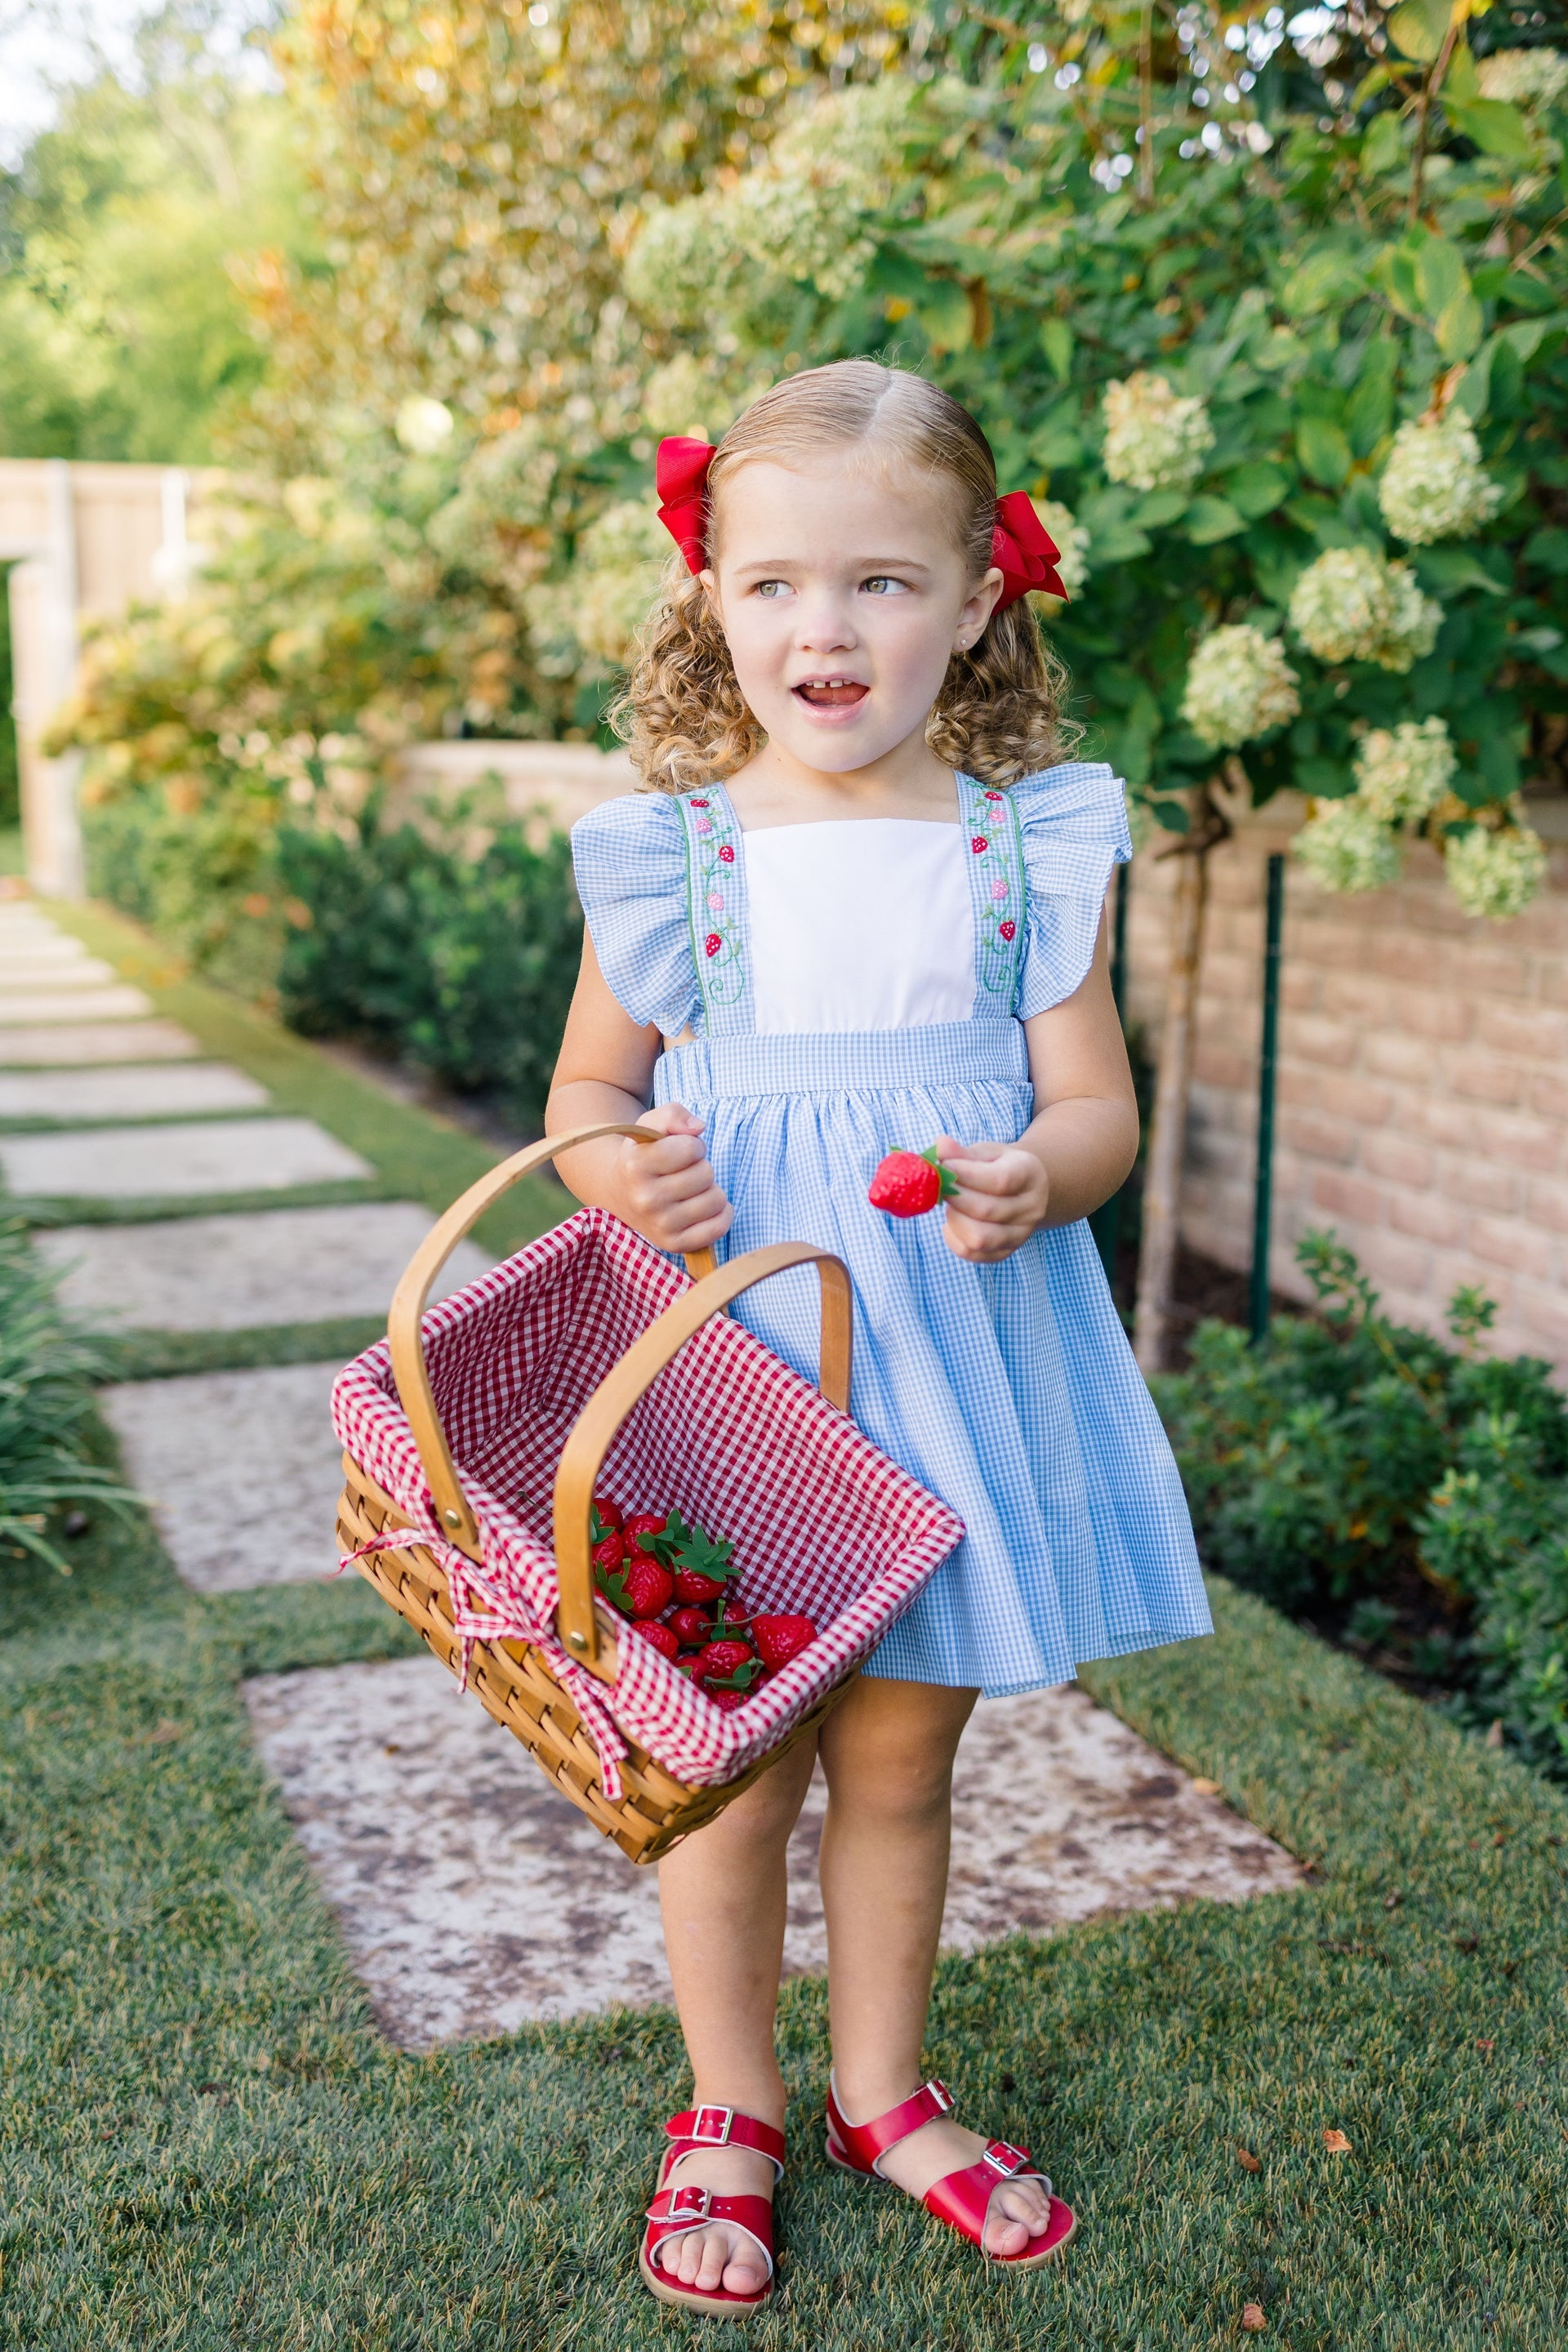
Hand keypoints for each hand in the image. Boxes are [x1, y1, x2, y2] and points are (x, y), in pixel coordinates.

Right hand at [614, 1101, 731, 1255]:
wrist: (621, 1194)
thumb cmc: (644, 1154)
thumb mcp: (650, 1124)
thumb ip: (674, 1114)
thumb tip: (698, 1129)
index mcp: (636, 1166)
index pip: (691, 1148)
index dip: (692, 1145)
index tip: (679, 1150)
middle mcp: (645, 1199)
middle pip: (706, 1173)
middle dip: (700, 1167)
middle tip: (683, 1172)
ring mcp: (659, 1225)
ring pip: (716, 1199)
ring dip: (710, 1189)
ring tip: (690, 1189)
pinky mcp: (674, 1244)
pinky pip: (719, 1227)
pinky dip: (721, 1214)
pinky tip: (703, 1205)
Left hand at [933, 1135, 1050, 1263]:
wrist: (1020, 1190)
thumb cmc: (998, 1166)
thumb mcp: (985, 1152)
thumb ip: (962, 1152)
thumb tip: (941, 1145)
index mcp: (1029, 1174)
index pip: (1001, 1180)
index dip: (966, 1174)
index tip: (945, 1165)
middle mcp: (1032, 1207)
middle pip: (987, 1210)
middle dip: (955, 1197)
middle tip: (942, 1185)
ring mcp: (1021, 1234)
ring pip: (979, 1238)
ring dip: (955, 1220)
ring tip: (951, 1205)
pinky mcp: (1006, 1252)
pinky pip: (973, 1254)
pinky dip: (953, 1238)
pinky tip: (952, 1222)